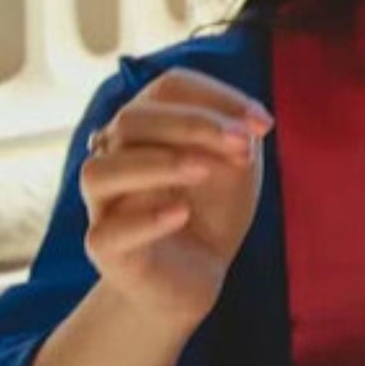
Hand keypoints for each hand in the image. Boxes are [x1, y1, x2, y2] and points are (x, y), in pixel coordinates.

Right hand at [79, 68, 272, 331]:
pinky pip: (107, 232)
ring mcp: (105, 205)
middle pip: (131, 120)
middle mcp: (116, 158)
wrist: (194, 277)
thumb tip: (247, 124)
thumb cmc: (211, 210)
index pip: (166, 87)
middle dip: (193, 125)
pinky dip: (146, 219)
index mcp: (147, 128)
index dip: (216, 96)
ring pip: (100, 171)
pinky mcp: (105, 250)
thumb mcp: (236, 166)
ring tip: (205, 170)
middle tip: (244, 145)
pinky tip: (182, 213)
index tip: (264, 125)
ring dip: (158, 163)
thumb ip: (238, 137)